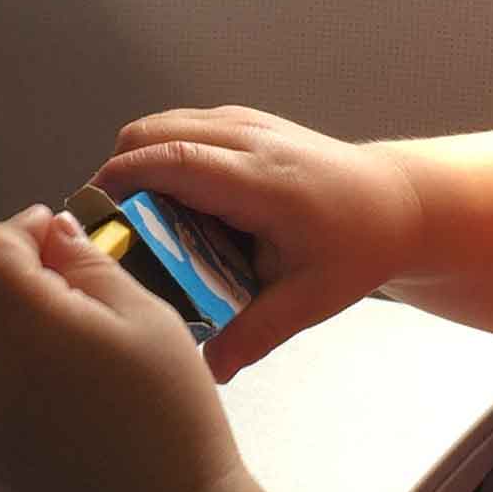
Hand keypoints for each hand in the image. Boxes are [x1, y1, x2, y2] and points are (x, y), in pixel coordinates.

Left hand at [0, 205, 244, 491]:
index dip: (13, 235)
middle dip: (25, 288)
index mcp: (17, 326)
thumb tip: (52, 236)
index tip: (56, 243)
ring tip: (95, 372)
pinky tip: (79, 413)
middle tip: (94, 308)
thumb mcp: (147, 319)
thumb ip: (87, 265)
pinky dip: (24, 386)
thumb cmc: (169, 422)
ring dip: (25, 339)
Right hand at [92, 106, 422, 380]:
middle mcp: (251, 139)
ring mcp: (249, 123)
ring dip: (136, 162)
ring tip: (130, 217)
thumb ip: (254, 333)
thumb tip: (207, 370)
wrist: (400, 202)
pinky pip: (184, 126)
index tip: (92, 215)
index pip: (172, 160)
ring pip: (164, 123)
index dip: (122, 181)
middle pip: (154, 133)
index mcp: (262, 180)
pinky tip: (166, 201)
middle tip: (104, 226)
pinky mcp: (246, 122)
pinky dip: (160, 153)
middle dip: (116, 173)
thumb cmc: (359, 245)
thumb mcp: (310, 299)